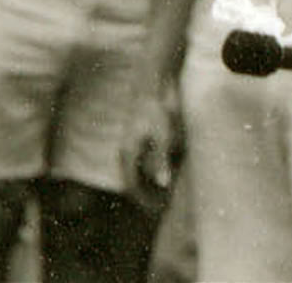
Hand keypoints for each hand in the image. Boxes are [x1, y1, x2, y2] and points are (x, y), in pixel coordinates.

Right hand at [119, 90, 176, 213]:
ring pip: (137, 170)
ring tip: (166, 188)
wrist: (156, 82)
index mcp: (128, 153)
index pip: (132, 186)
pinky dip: (151, 167)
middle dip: (147, 193)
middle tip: (162, 204)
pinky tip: (166, 166)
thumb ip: (162, 160)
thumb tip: (162, 183)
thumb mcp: (165, 135)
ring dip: (149, 181)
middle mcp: (126, 150)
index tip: (157, 210)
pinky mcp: (138, 134)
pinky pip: (141, 158)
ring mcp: (130, 142)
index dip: (144, 201)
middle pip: (133, 180)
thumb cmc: (160, 108)